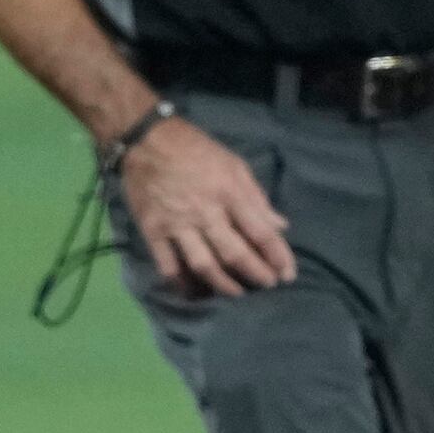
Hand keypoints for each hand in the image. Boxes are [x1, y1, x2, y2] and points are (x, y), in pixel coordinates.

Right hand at [117, 116, 294, 296]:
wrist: (145, 139)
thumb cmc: (197, 150)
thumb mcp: (235, 165)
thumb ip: (257, 198)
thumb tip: (281, 226)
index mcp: (230, 194)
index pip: (261, 232)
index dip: (278, 257)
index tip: (288, 274)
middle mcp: (205, 212)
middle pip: (235, 254)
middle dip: (256, 274)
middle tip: (268, 285)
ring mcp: (177, 224)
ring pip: (203, 265)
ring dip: (223, 285)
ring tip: (236, 293)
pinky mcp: (152, 231)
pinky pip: (168, 265)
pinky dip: (182, 284)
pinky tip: (195, 292)